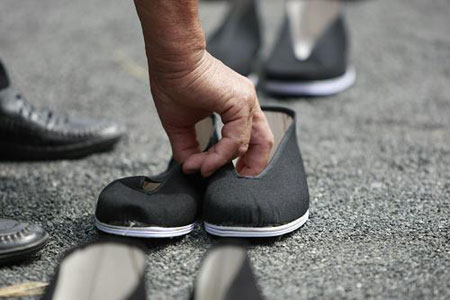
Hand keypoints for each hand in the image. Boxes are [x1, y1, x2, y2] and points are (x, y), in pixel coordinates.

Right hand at [149, 51, 273, 176]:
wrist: (171, 59)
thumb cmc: (174, 83)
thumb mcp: (181, 125)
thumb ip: (189, 148)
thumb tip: (192, 169)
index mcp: (238, 106)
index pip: (251, 137)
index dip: (240, 159)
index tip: (221, 171)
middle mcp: (247, 103)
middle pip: (263, 142)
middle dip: (252, 166)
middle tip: (235, 181)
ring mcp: (247, 102)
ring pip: (250, 144)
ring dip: (224, 163)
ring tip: (204, 170)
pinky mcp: (240, 102)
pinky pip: (236, 139)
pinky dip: (220, 155)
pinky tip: (204, 162)